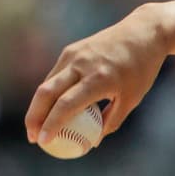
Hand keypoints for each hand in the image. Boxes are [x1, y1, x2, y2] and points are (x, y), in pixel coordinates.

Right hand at [25, 6, 168, 145]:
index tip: (43, 142)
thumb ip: (112, 121)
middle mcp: (82, 65)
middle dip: (34, 118)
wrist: (143, 33)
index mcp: (99, 79)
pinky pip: (55, 75)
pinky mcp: (71, 50)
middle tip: (32, 138)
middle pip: (46, 93)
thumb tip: (93, 142)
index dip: (51, 124)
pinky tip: (49, 107)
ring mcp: (74, 55)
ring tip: (36, 126)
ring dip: (38, 106)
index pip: (66, 105)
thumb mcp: (132, 98)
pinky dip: (49, 92)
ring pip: (47, 83)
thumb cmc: (141, 70)